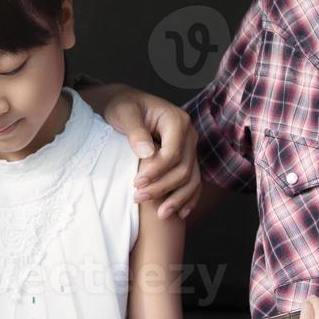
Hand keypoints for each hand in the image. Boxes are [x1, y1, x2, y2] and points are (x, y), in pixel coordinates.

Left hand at [102, 86, 200, 219]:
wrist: (128, 104)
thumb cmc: (124, 106)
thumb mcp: (124, 113)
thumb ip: (135, 131)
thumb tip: (146, 153)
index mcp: (176, 120)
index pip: (172, 153)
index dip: (156, 171)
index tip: (136, 183)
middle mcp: (189, 134)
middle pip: (183, 168)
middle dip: (162, 187)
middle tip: (138, 198)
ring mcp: (190, 147)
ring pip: (192, 178)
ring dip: (177, 198)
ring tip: (160, 214)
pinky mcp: (186, 158)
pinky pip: (193, 181)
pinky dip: (188, 198)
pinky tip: (179, 213)